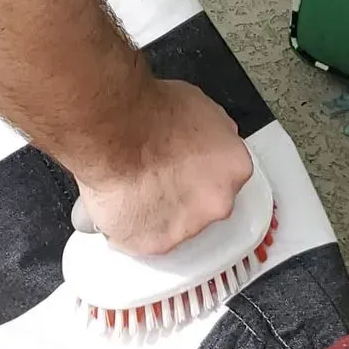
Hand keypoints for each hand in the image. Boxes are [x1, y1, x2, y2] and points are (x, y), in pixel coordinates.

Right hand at [71, 79, 253, 260]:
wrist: (115, 129)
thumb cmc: (148, 111)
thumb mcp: (196, 104)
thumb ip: (210, 132)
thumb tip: (206, 137)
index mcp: (233, 167)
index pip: (224, 176)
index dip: (200, 169)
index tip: (184, 166)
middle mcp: (217, 202)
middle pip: (202, 204)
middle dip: (181, 193)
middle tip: (155, 174)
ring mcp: (187, 227)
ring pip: (171, 225)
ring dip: (155, 210)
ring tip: (131, 185)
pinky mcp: (155, 244)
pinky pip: (141, 240)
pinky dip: (129, 226)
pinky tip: (118, 201)